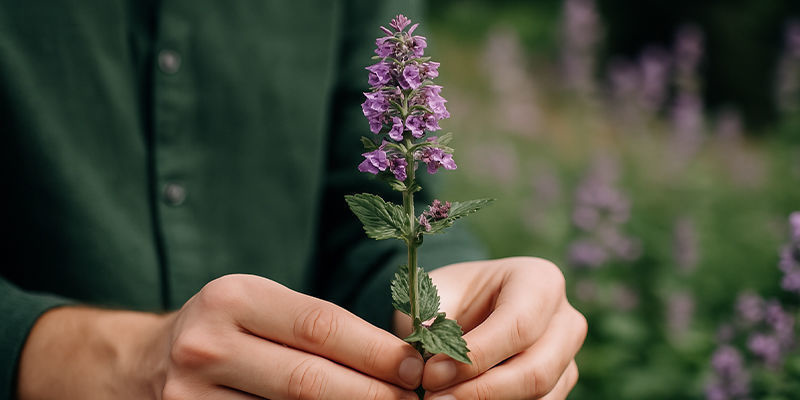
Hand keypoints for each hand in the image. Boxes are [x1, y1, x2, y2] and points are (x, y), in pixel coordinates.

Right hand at [19, 274, 423, 399]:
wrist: (139, 366)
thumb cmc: (222, 331)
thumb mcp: (259, 307)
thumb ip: (317, 328)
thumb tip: (398, 360)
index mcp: (233, 299)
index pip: (322, 327)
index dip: (378, 351)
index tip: (419, 366)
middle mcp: (208, 346)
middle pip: (310, 381)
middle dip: (374, 394)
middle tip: (417, 399)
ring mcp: (192, 397)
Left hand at [393, 257, 586, 399]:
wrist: (468, 306)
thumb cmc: (453, 296)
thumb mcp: (433, 298)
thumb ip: (427, 326)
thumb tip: (422, 367)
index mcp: (540, 281)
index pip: (518, 326)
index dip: (474, 358)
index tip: (431, 375)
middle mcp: (565, 319)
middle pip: (537, 370)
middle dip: (482, 392)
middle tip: (435, 399)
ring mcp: (568, 356)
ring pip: (540, 396)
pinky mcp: (561, 384)